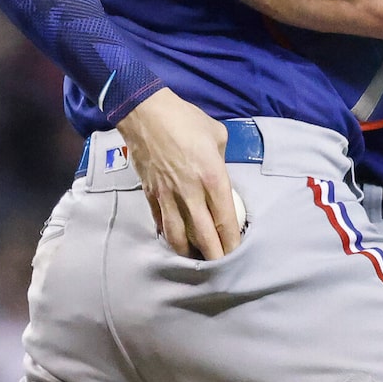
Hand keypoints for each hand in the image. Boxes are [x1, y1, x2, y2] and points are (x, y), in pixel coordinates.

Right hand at [115, 88, 243, 258]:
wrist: (145, 113)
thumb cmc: (184, 119)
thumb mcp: (217, 135)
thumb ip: (222, 160)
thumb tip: (221, 173)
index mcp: (213, 178)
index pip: (225, 220)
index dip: (231, 242)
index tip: (237, 254)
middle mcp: (191, 193)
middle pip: (204, 236)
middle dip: (214, 257)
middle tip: (222, 269)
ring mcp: (168, 196)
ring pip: (178, 236)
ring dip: (189, 253)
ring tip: (197, 261)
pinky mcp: (150, 194)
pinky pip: (161, 223)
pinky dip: (169, 236)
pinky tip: (175, 242)